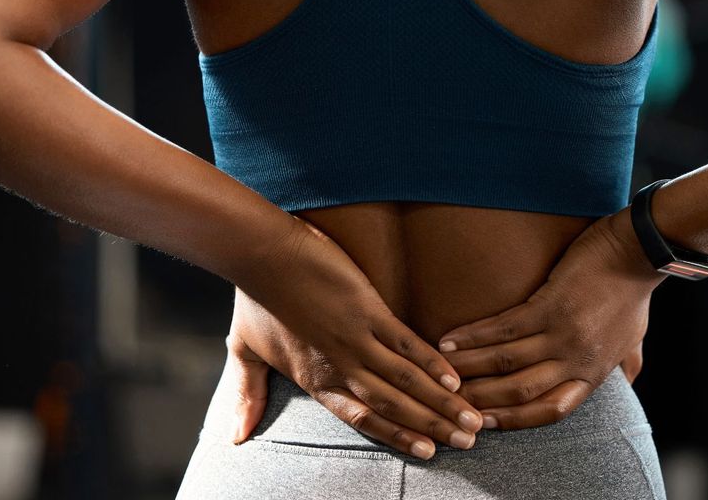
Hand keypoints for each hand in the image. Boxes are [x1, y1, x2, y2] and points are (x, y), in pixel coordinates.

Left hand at [227, 217, 484, 458]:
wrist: (263, 255)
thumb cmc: (253, 299)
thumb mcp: (244, 351)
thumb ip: (247, 395)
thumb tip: (236, 437)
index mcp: (315, 380)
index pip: (364, 419)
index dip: (398, 436)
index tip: (428, 451)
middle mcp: (340, 368)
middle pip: (395, 407)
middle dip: (433, 426)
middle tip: (467, 441)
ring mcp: (357, 340)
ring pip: (407, 381)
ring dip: (442, 401)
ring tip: (471, 418)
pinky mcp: (369, 311)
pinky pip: (408, 343)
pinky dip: (433, 362)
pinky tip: (455, 377)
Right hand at [437, 207, 664, 429]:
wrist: (640, 251)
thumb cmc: (634, 292)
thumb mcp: (633, 338)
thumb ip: (624, 364)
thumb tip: (625, 381)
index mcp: (593, 373)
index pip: (549, 410)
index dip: (513, 420)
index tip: (484, 422)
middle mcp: (576, 360)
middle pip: (519, 391)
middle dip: (480, 399)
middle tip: (449, 400)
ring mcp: (563, 334)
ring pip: (506, 362)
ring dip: (468, 367)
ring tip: (441, 369)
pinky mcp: (552, 305)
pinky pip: (504, 328)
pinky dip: (474, 336)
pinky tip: (450, 339)